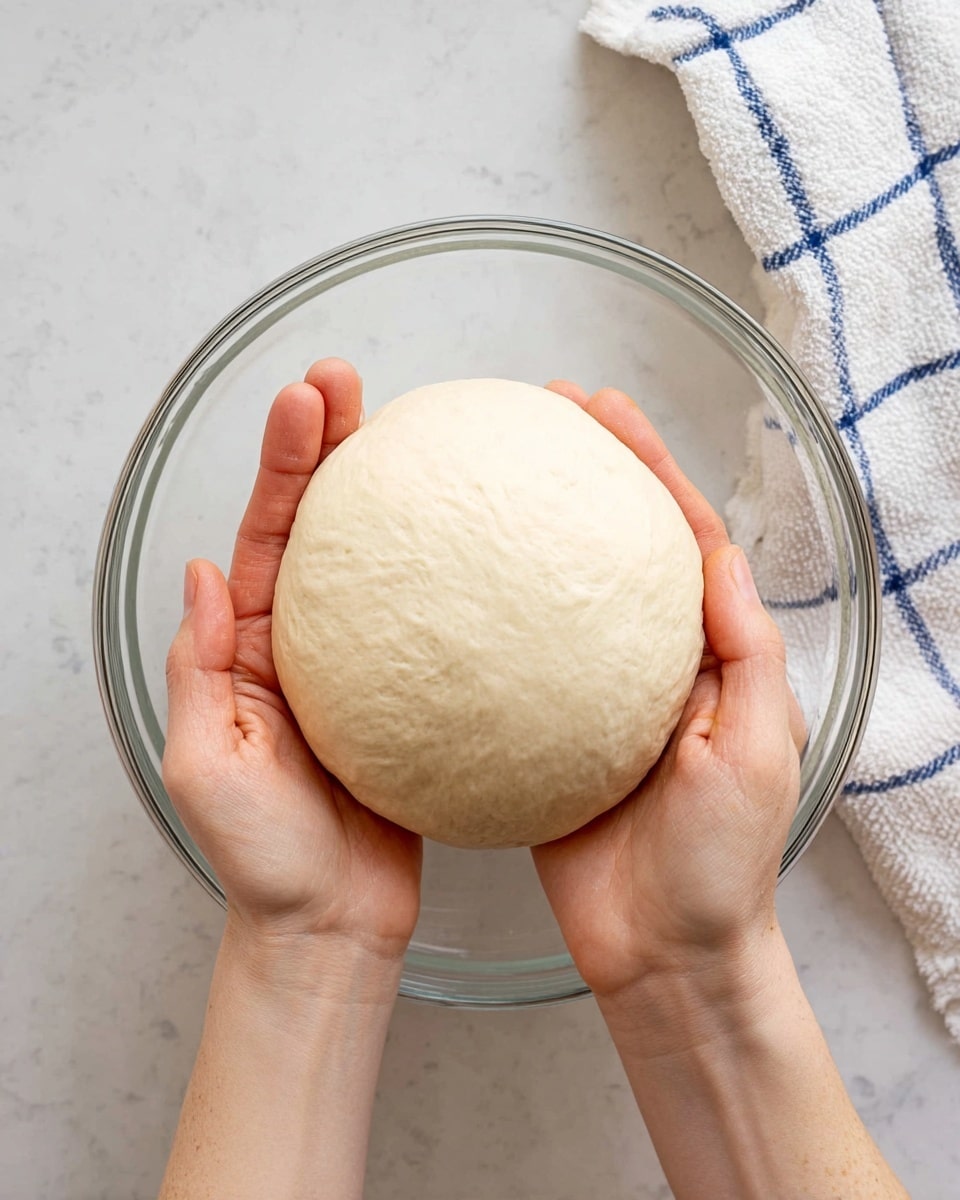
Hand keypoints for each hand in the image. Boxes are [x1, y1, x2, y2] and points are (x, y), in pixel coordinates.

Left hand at [162, 358, 421, 962]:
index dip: (286, 462)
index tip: (310, 398)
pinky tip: (496, 549)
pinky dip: (460, 581)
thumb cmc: (266, 860)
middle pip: (324, 525)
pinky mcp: (421, 699)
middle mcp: (308, 642)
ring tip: (426, 430)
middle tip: (355, 381)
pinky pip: (440, 628)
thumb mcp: (208, 767)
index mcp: (253, 648)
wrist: (331, 926)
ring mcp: (369, 667)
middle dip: (334, 445)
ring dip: (398, 496)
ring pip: (385, 565)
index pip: (269, 534)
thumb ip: (200, 668)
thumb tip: (202, 571)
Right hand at [532, 382, 804, 1000]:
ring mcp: (588, 698)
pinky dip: (479, 625)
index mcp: (707, 655)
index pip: (679, 538)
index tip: (599, 409)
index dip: (645, 465)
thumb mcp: (756, 754)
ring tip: (479, 479)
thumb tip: (718, 560)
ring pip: (553, 598)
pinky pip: (507, 667)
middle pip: (611, 548)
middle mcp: (646, 663)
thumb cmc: (720, 864)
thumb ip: (743, 654)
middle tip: (533, 415)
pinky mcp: (539, 738)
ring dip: (523, 536)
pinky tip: (437, 597)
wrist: (663, 955)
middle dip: (581, 473)